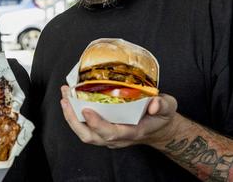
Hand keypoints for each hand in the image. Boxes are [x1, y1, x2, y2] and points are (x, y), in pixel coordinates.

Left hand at [59, 85, 177, 148]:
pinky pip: (85, 127)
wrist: (159, 128)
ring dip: (70, 117)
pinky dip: (74, 114)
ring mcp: (109, 136)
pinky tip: (70, 99)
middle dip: (74, 120)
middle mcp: (117, 137)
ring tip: (64, 96)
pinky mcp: (103, 131)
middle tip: (66, 100)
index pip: (111, 133)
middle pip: (91, 136)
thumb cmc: (161, 116)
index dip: (97, 124)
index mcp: (132, 132)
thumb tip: (154, 104)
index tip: (86, 110)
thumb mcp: (168, 107)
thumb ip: (163, 105)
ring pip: (85, 134)